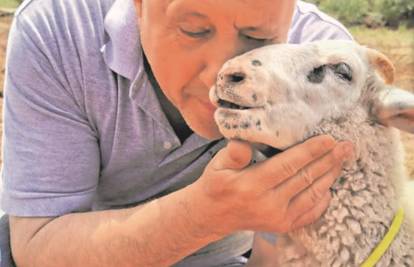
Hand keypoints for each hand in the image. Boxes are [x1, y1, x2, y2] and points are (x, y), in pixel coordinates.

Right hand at [189, 135, 353, 235]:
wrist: (213, 215)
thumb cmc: (217, 184)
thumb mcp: (217, 165)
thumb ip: (233, 153)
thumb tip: (244, 142)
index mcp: (252, 185)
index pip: (287, 165)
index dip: (310, 151)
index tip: (329, 138)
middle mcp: (268, 204)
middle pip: (305, 178)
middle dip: (328, 160)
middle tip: (347, 145)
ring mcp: (278, 218)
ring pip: (312, 194)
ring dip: (331, 176)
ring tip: (344, 159)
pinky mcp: (283, 225)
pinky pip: (310, 212)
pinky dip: (324, 198)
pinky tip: (332, 183)